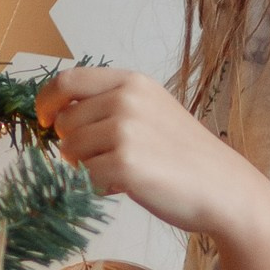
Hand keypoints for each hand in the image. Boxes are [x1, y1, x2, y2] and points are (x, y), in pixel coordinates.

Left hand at [37, 65, 269, 269]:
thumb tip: (60, 118)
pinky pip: (85, 177)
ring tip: (122, 173)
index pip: (67, 81)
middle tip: (102, 161)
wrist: (224, 189)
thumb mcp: (152, 112)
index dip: (47, 102)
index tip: (45, 120)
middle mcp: (126, 100)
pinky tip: (125, 187)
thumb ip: (111, 106)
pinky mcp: (125, 164)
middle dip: (73, 146)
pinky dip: (99, 187)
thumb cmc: (187, 156)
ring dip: (86, 168)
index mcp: (132, 82)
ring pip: (71, 151)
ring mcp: (125, 131)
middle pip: (65, 122)